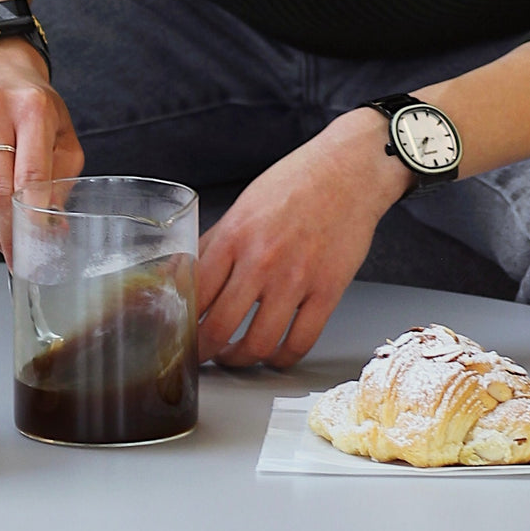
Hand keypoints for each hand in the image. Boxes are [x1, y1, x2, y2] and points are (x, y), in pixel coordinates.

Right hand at [0, 38, 83, 256]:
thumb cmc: (34, 106)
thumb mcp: (61, 132)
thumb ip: (62, 177)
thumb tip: (53, 226)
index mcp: (32, 109)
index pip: (31, 176)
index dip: (32, 218)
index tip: (37, 247)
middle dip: (8, 232)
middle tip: (18, 257)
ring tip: (5, 243)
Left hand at [197, 109, 411, 367]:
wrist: (350, 170)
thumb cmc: (294, 185)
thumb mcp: (242, 208)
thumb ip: (212, 244)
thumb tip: (179, 274)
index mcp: (233, 237)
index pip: (194, 295)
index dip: (181, 323)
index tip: (179, 333)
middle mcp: (261, 261)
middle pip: (219, 328)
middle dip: (204, 351)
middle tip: (201, 355)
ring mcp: (296, 279)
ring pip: (258, 344)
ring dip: (240, 360)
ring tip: (235, 356)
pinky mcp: (329, 291)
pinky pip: (301, 342)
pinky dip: (283, 358)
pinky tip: (275, 355)